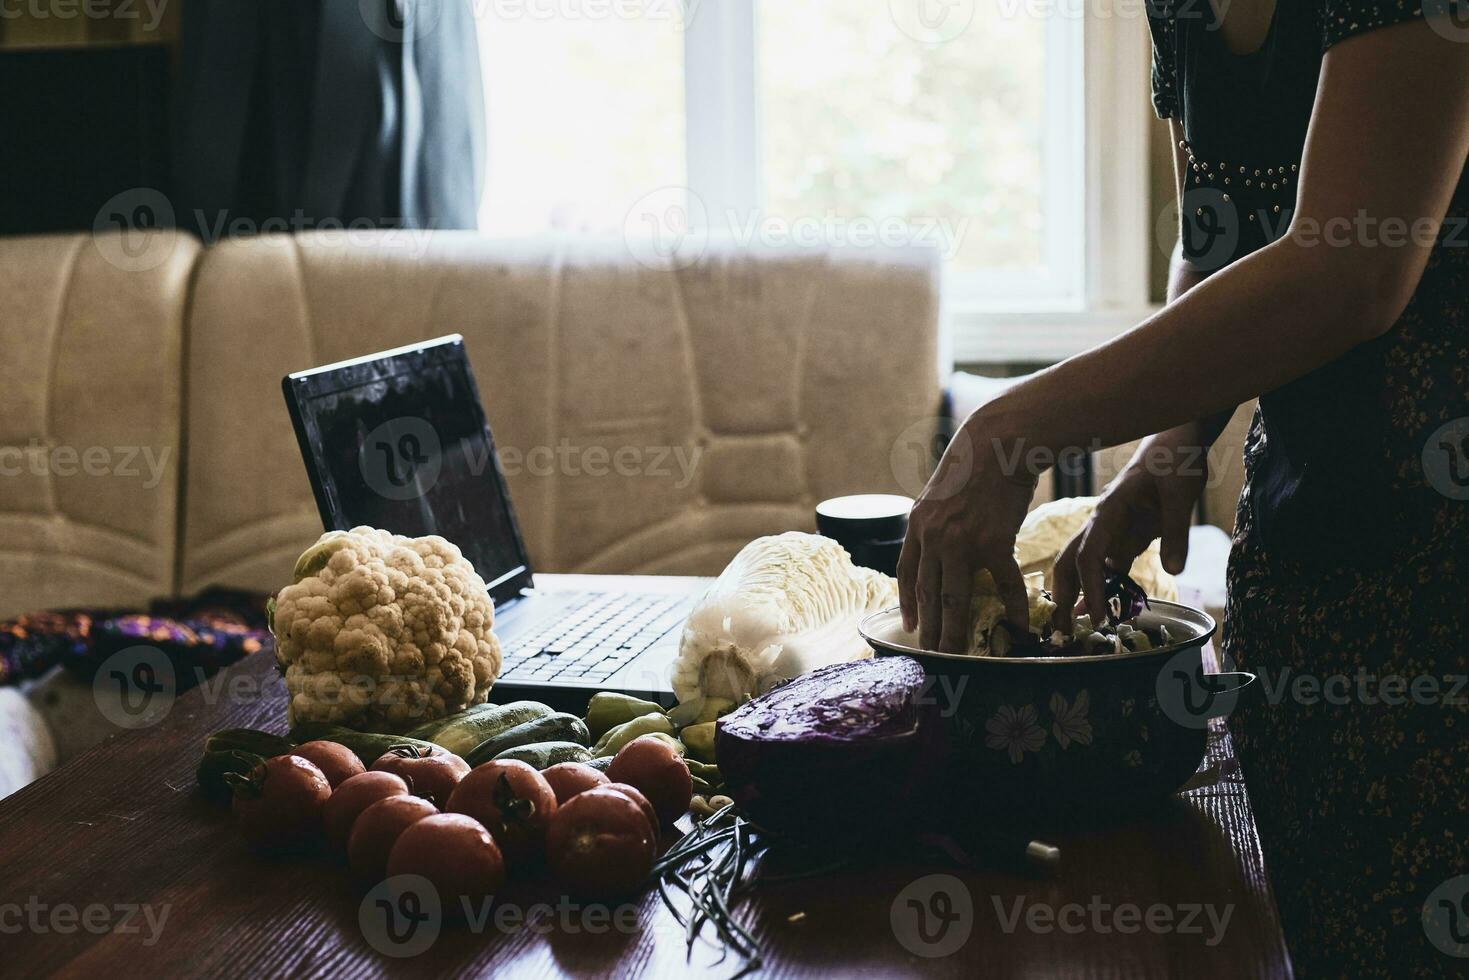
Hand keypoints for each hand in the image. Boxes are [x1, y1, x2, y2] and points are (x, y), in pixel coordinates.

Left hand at [897, 418, 1037, 653]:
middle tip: (931, 656)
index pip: (908, 574)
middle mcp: (934, 538)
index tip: (909, 627)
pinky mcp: (995, 543)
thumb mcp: (940, 495)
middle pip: (929, 594)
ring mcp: (963, 542)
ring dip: (956, 632)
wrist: (999, 443)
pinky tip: (1016, 628)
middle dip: (929, 629)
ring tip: (958, 656)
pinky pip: (1004, 586)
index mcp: (918, 526)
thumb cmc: (974, 466)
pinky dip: (1012, 609)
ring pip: (956, 599)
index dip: (907, 603)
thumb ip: (935, 524)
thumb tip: (938, 549)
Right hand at [1051, 435, 1205, 629]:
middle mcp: (1102, 523)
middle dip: (1063, 594)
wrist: (1176, 442)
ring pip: (1083, 565)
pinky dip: (1100, 587)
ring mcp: (1112, 530)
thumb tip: (1174, 571)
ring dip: (1077, 593)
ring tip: (1074, 626)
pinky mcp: (1125, 535)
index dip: (1090, 587)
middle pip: (1070, 561)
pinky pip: (1106, 565)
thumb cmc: (1175, 461)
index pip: (1089, 554)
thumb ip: (1176, 532)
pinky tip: (1100, 610)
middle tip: (1062, 629)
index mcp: (1109, 511)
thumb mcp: (1181, 494)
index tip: (1097, 616)